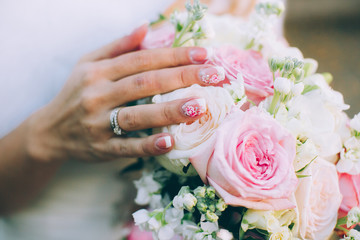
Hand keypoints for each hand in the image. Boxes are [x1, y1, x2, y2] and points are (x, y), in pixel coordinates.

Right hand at [27, 23, 219, 162]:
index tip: (205, 54)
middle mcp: (98, 94)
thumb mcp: (88, 63)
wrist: (50, 132)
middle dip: (183, 77)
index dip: (175, 55)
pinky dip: (149, 145)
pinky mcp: (101, 149)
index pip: (144, 59)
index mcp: (99, 71)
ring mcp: (99, 123)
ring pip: (138, 115)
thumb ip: (118, 46)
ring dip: (170, 110)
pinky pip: (127, 147)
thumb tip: (147, 27)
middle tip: (215, 76)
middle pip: (146, 83)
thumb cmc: (76, 93)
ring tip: (200, 106)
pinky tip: (170, 141)